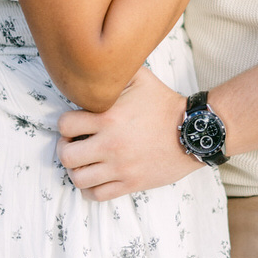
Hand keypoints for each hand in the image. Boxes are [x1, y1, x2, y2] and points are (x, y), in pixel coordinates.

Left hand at [56, 65, 199, 200]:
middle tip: (74, 144)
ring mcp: (120, 167)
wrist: (193, 132)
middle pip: (66, 156)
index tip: (74, 124)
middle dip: (65, 148)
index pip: (65, 125)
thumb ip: (116, 70)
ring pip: (79, 179)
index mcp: (108, 118)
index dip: (65, 124)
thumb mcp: (141, 78)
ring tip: (83, 162)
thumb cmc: (165, 104)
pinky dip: (90, 189)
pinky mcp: (131, 183)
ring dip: (76, 170)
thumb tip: (98, 62)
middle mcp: (110, 144)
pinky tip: (95, 178)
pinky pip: (98, 195)